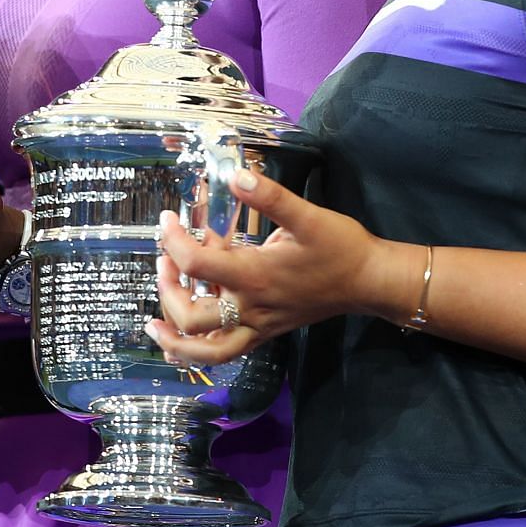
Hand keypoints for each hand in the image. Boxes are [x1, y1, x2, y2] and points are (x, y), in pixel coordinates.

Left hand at [145, 167, 390, 366]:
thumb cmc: (340, 248)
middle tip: (163, 262)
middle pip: (191, 317)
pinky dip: (200, 350)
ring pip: (208, 350)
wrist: (369, 282)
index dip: (173, 240)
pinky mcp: (266, 331)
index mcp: (255, 276)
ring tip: (156, 322)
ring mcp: (259, 325)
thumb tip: (235, 175)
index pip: (196, 263)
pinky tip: (183, 339)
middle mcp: (251, 307)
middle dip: (166, 291)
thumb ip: (270, 196)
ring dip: (176, 339)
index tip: (167, 220)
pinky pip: (227, 351)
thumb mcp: (307, 216)